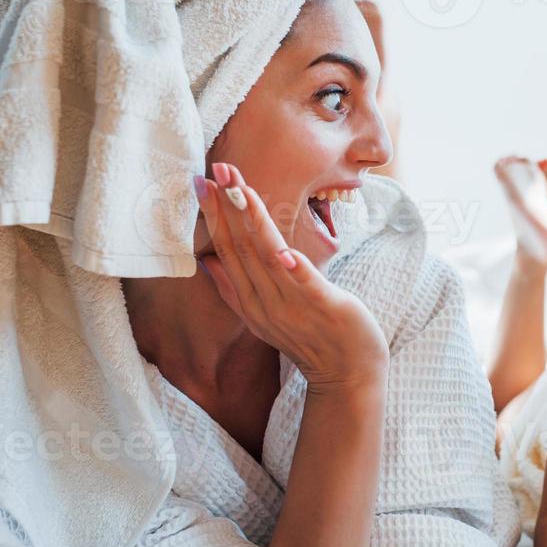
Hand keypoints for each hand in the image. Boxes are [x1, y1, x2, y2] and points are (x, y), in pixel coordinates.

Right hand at [196, 162, 388, 391]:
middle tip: (217, 170)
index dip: (214, 216)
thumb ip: (234, 288)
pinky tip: (286, 251)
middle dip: (228, 207)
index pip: (225, 251)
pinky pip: (305, 287)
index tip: (201, 182)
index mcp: (249, 300)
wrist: (346, 375)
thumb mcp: (263, 314)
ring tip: (242, 190)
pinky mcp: (323, 309)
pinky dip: (294, 269)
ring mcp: (292, 307)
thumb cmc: (309, 338)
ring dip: (254, 222)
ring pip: (267, 258)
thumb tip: (207, 262)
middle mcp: (264, 302)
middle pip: (240, 249)